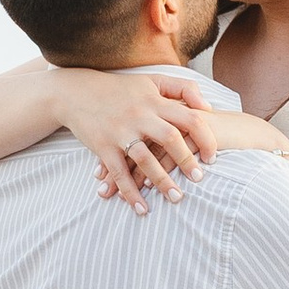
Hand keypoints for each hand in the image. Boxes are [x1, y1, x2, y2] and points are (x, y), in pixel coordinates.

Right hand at [56, 67, 220, 209]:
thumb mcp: (152, 81)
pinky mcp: (103, 147)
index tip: (212, 157)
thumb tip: (208, 108)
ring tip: (177, 198)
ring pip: (145, 159)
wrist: (76, 92)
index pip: (189, 118)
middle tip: (200, 179)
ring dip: (162, 181)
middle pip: (170, 138)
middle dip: (187, 161)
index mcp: (155, 101)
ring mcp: (120, 132)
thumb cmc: (120, 89)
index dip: (205, 138)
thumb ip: (183, 89)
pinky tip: (142, 208)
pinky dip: (130, 192)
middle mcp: (139, 116)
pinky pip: (119, 173)